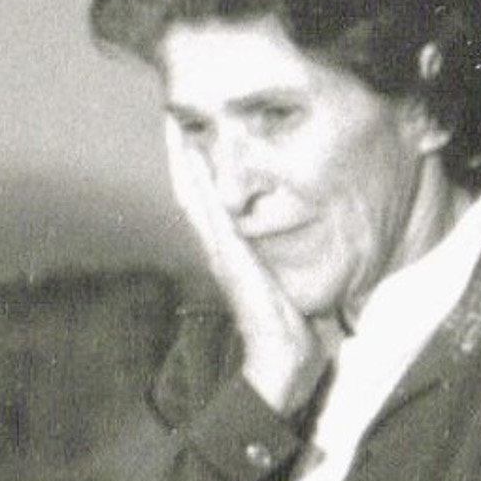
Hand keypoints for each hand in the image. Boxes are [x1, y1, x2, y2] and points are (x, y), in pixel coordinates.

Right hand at [164, 120, 329, 414]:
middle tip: (171, 116)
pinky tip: (191, 156)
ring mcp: (221, 253)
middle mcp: (221, 250)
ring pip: (194, 196)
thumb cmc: (292, 334)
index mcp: (234, 255)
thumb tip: (308, 256)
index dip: (200, 170)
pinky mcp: (228, 257)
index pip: (211, 202)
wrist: (283, 363)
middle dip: (181, 155)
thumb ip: (291, 271)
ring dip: (181, 160)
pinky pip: (209, 211)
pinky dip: (196, 183)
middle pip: (193, 192)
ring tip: (173, 125)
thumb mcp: (293, 290)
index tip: (194, 135)